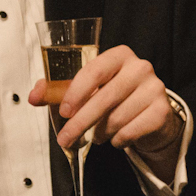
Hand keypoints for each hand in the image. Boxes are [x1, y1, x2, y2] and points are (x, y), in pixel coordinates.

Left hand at [28, 44, 181, 167]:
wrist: (150, 115)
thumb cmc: (114, 98)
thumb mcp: (86, 90)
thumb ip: (58, 91)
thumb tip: (33, 96)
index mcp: (120, 55)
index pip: (95, 70)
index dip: (77, 92)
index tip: (64, 111)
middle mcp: (140, 67)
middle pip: (105, 97)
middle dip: (81, 122)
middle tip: (65, 138)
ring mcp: (155, 88)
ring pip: (116, 118)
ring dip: (101, 132)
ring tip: (99, 133)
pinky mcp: (162, 111)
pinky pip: (130, 131)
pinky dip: (118, 139)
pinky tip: (117, 136)